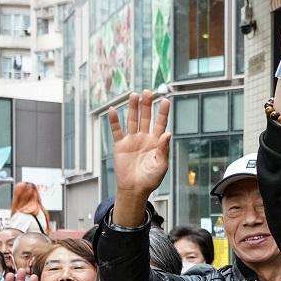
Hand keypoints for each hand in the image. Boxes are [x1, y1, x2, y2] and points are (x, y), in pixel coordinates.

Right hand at [109, 90, 170, 212]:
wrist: (135, 189)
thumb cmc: (151, 179)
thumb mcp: (161, 165)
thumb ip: (164, 149)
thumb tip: (167, 133)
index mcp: (157, 142)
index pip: (161, 123)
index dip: (163, 112)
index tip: (165, 100)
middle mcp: (145, 138)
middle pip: (146, 118)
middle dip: (147, 105)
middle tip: (148, 92)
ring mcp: (132, 140)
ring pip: (133, 120)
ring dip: (133, 108)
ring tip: (134, 95)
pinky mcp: (120, 145)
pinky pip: (117, 131)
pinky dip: (114, 121)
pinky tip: (113, 110)